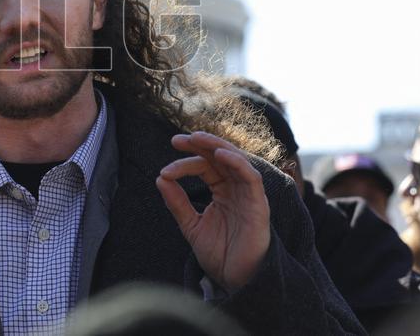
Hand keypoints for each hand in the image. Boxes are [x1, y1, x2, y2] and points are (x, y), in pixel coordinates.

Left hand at [156, 132, 270, 292]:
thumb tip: (160, 178)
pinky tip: (220, 155)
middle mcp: (237, 189)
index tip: (165, 172)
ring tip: (197, 139)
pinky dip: (237, 163)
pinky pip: (251, 177)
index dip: (185, 163)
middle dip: (200, 144)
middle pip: (220, 157)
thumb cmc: (219, 254)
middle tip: (178, 140)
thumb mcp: (191, 226)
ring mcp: (249, 195)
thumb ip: (177, 203)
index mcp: (223, 192)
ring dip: (217, 145)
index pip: (204, 167)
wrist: (235, 281)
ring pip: (236, 160)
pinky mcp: (259, 205)